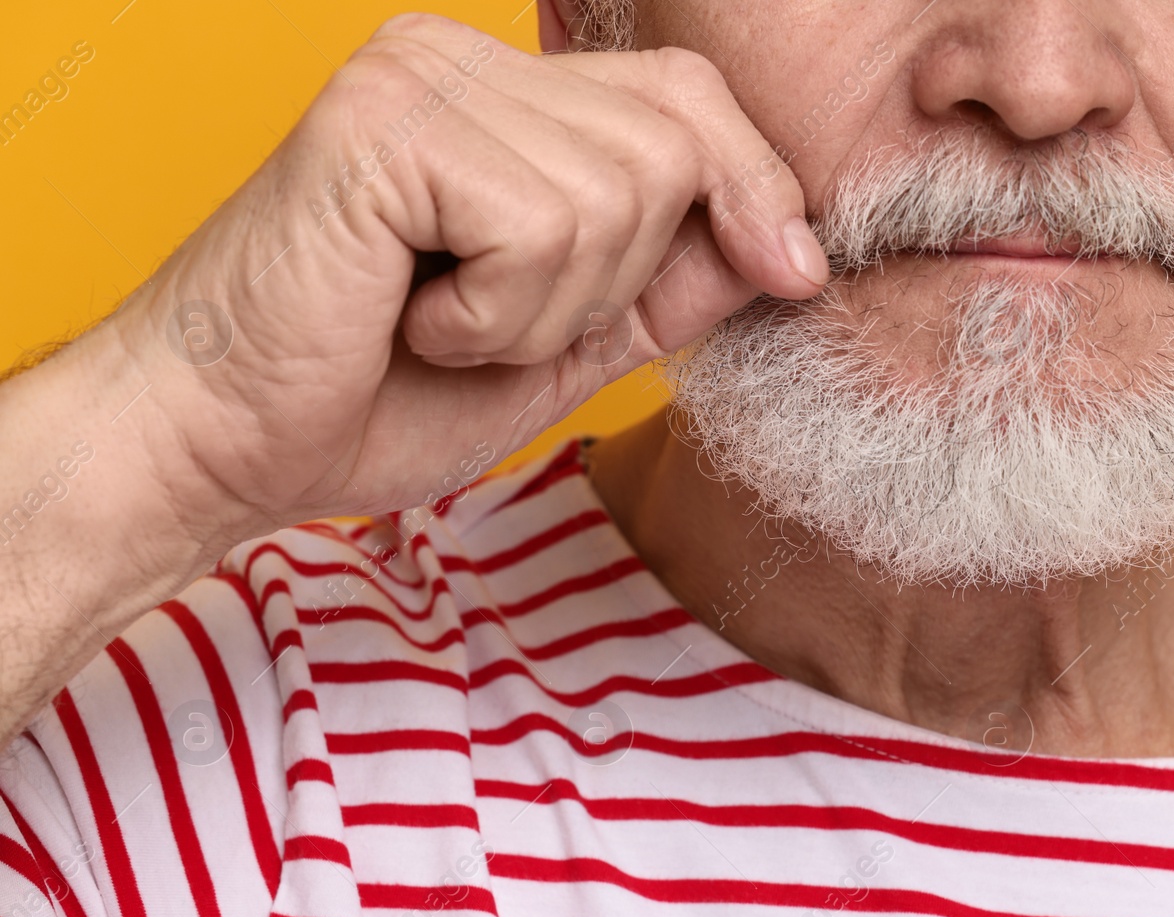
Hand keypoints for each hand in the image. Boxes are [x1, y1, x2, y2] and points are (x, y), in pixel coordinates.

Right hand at [111, 13, 827, 543]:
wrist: (227, 449)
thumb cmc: (378, 397)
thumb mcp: (566, 344)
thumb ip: (667, 286)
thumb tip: (785, 243)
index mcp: (503, 97)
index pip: (686, 99)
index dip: (758, 186)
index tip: (795, 272)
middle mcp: (459, 58)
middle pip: (672, 143)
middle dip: (620, 280)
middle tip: (500, 323)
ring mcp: (418, 78)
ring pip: (618, 193)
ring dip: (548, 310)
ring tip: (446, 325)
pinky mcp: (384, 124)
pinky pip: (540, 226)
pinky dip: (495, 315)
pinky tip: (413, 320)